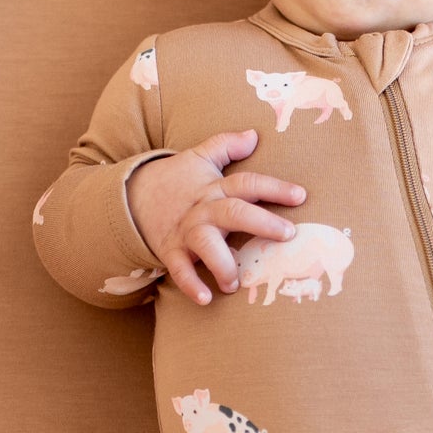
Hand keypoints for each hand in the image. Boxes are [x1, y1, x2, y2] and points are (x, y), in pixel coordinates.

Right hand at [126, 129, 305, 304]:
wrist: (130, 198)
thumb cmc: (175, 181)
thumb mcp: (199, 158)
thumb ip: (226, 145)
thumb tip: (254, 134)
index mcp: (215, 188)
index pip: (248, 183)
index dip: (274, 188)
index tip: (301, 196)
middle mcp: (204, 209)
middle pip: (234, 212)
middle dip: (262, 222)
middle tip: (288, 235)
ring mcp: (186, 231)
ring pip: (206, 244)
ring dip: (224, 264)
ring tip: (237, 284)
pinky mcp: (171, 251)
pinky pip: (180, 269)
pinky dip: (191, 284)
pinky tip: (205, 299)